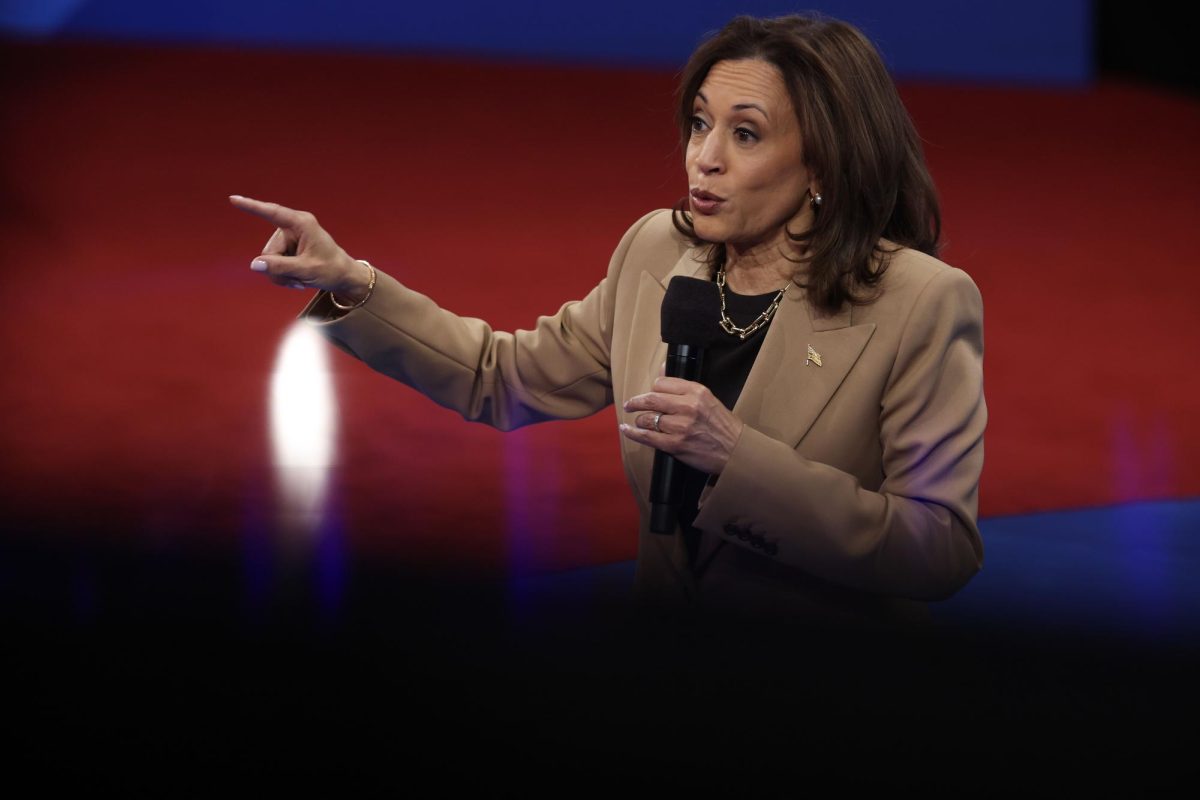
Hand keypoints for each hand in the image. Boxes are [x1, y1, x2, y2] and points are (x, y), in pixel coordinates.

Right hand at [229, 195, 370, 300]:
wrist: (343, 276)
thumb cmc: (331, 269)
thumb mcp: (306, 270)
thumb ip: (280, 267)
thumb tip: (254, 264)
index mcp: (301, 224)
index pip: (272, 213)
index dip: (251, 207)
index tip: (233, 199)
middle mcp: (293, 227)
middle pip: (269, 251)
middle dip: (278, 270)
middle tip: (298, 280)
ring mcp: (290, 238)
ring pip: (268, 260)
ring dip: (281, 275)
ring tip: (300, 280)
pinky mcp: (288, 248)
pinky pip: (273, 264)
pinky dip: (283, 275)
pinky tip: (297, 279)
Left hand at [620, 377, 743, 474]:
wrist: (735, 451)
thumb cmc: (722, 425)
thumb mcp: (707, 398)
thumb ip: (682, 386)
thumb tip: (662, 368)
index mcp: (696, 391)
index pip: (661, 383)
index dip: (653, 389)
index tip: (649, 394)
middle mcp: (687, 406)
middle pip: (650, 399)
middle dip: (635, 402)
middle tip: (629, 404)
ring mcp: (680, 426)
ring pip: (647, 418)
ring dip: (639, 420)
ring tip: (639, 422)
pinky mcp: (675, 445)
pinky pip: (647, 437)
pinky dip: (633, 432)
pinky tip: (626, 429)